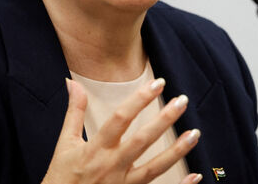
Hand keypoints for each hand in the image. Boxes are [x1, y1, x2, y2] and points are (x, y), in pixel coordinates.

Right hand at [41, 77, 203, 183]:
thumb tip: (73, 83)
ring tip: (195, 134)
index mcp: (95, 149)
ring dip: (177, 151)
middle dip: (164, 119)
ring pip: (155, 168)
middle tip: (182, 101)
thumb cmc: (62, 177)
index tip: (157, 84)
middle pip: (142, 140)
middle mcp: (111, 166)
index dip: (139, 99)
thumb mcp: (64, 144)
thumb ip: (74, 112)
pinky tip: (195, 176)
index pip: (120, 119)